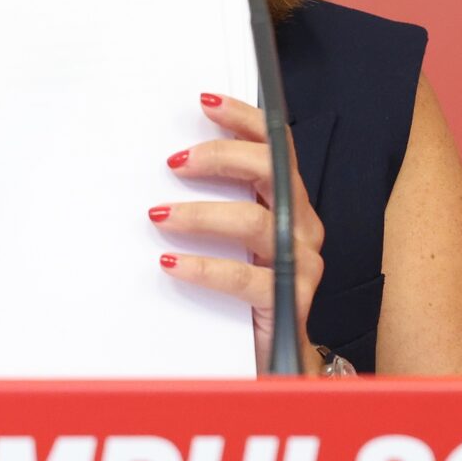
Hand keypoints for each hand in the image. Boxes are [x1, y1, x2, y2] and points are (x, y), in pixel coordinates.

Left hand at [151, 92, 323, 375]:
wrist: (276, 359)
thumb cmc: (244, 294)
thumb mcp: (227, 243)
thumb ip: (209, 206)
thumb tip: (160, 170)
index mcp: (288, 204)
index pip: (275, 147)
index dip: (244, 119)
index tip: (205, 101)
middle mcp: (302, 227)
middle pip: (271, 171)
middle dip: (221, 156)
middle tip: (174, 162)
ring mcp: (300, 264)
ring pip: (256, 222)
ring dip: (202, 214)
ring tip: (159, 216)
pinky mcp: (290, 303)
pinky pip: (247, 279)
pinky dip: (205, 267)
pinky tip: (171, 264)